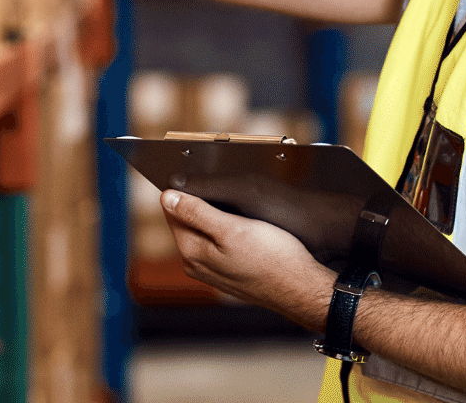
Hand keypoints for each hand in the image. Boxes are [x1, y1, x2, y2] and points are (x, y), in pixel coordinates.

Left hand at [162, 190, 336, 327]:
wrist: (299, 288)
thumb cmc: (271, 257)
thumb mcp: (232, 228)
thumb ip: (197, 213)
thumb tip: (167, 198)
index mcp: (192, 252)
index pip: (172, 212)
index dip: (183, 191)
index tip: (198, 178)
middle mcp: (196, 265)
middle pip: (187, 223)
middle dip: (198, 204)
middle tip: (221, 189)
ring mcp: (212, 272)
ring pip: (203, 234)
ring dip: (213, 218)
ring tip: (234, 206)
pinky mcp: (228, 274)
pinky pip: (217, 246)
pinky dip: (225, 233)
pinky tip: (243, 227)